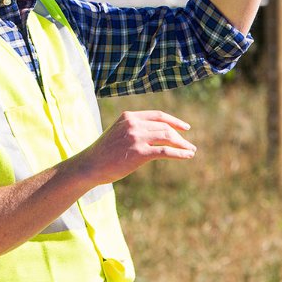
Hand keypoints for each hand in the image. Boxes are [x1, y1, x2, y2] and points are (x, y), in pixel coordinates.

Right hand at [75, 110, 195, 186]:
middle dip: (179, 136)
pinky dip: (179, 153)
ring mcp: (136, 137)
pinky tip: (187, 156)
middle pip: (164, 127)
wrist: (90, 165)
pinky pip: (165, 151)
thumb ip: (135, 130)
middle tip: (189, 145)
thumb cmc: (104, 153)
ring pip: (167, 137)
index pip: (158, 115)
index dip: (174, 121)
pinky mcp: (139, 153)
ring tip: (191, 151)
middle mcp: (134, 124)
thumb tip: (156, 135)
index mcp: (129, 116)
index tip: (185, 128)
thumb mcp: (119, 133)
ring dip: (182, 144)